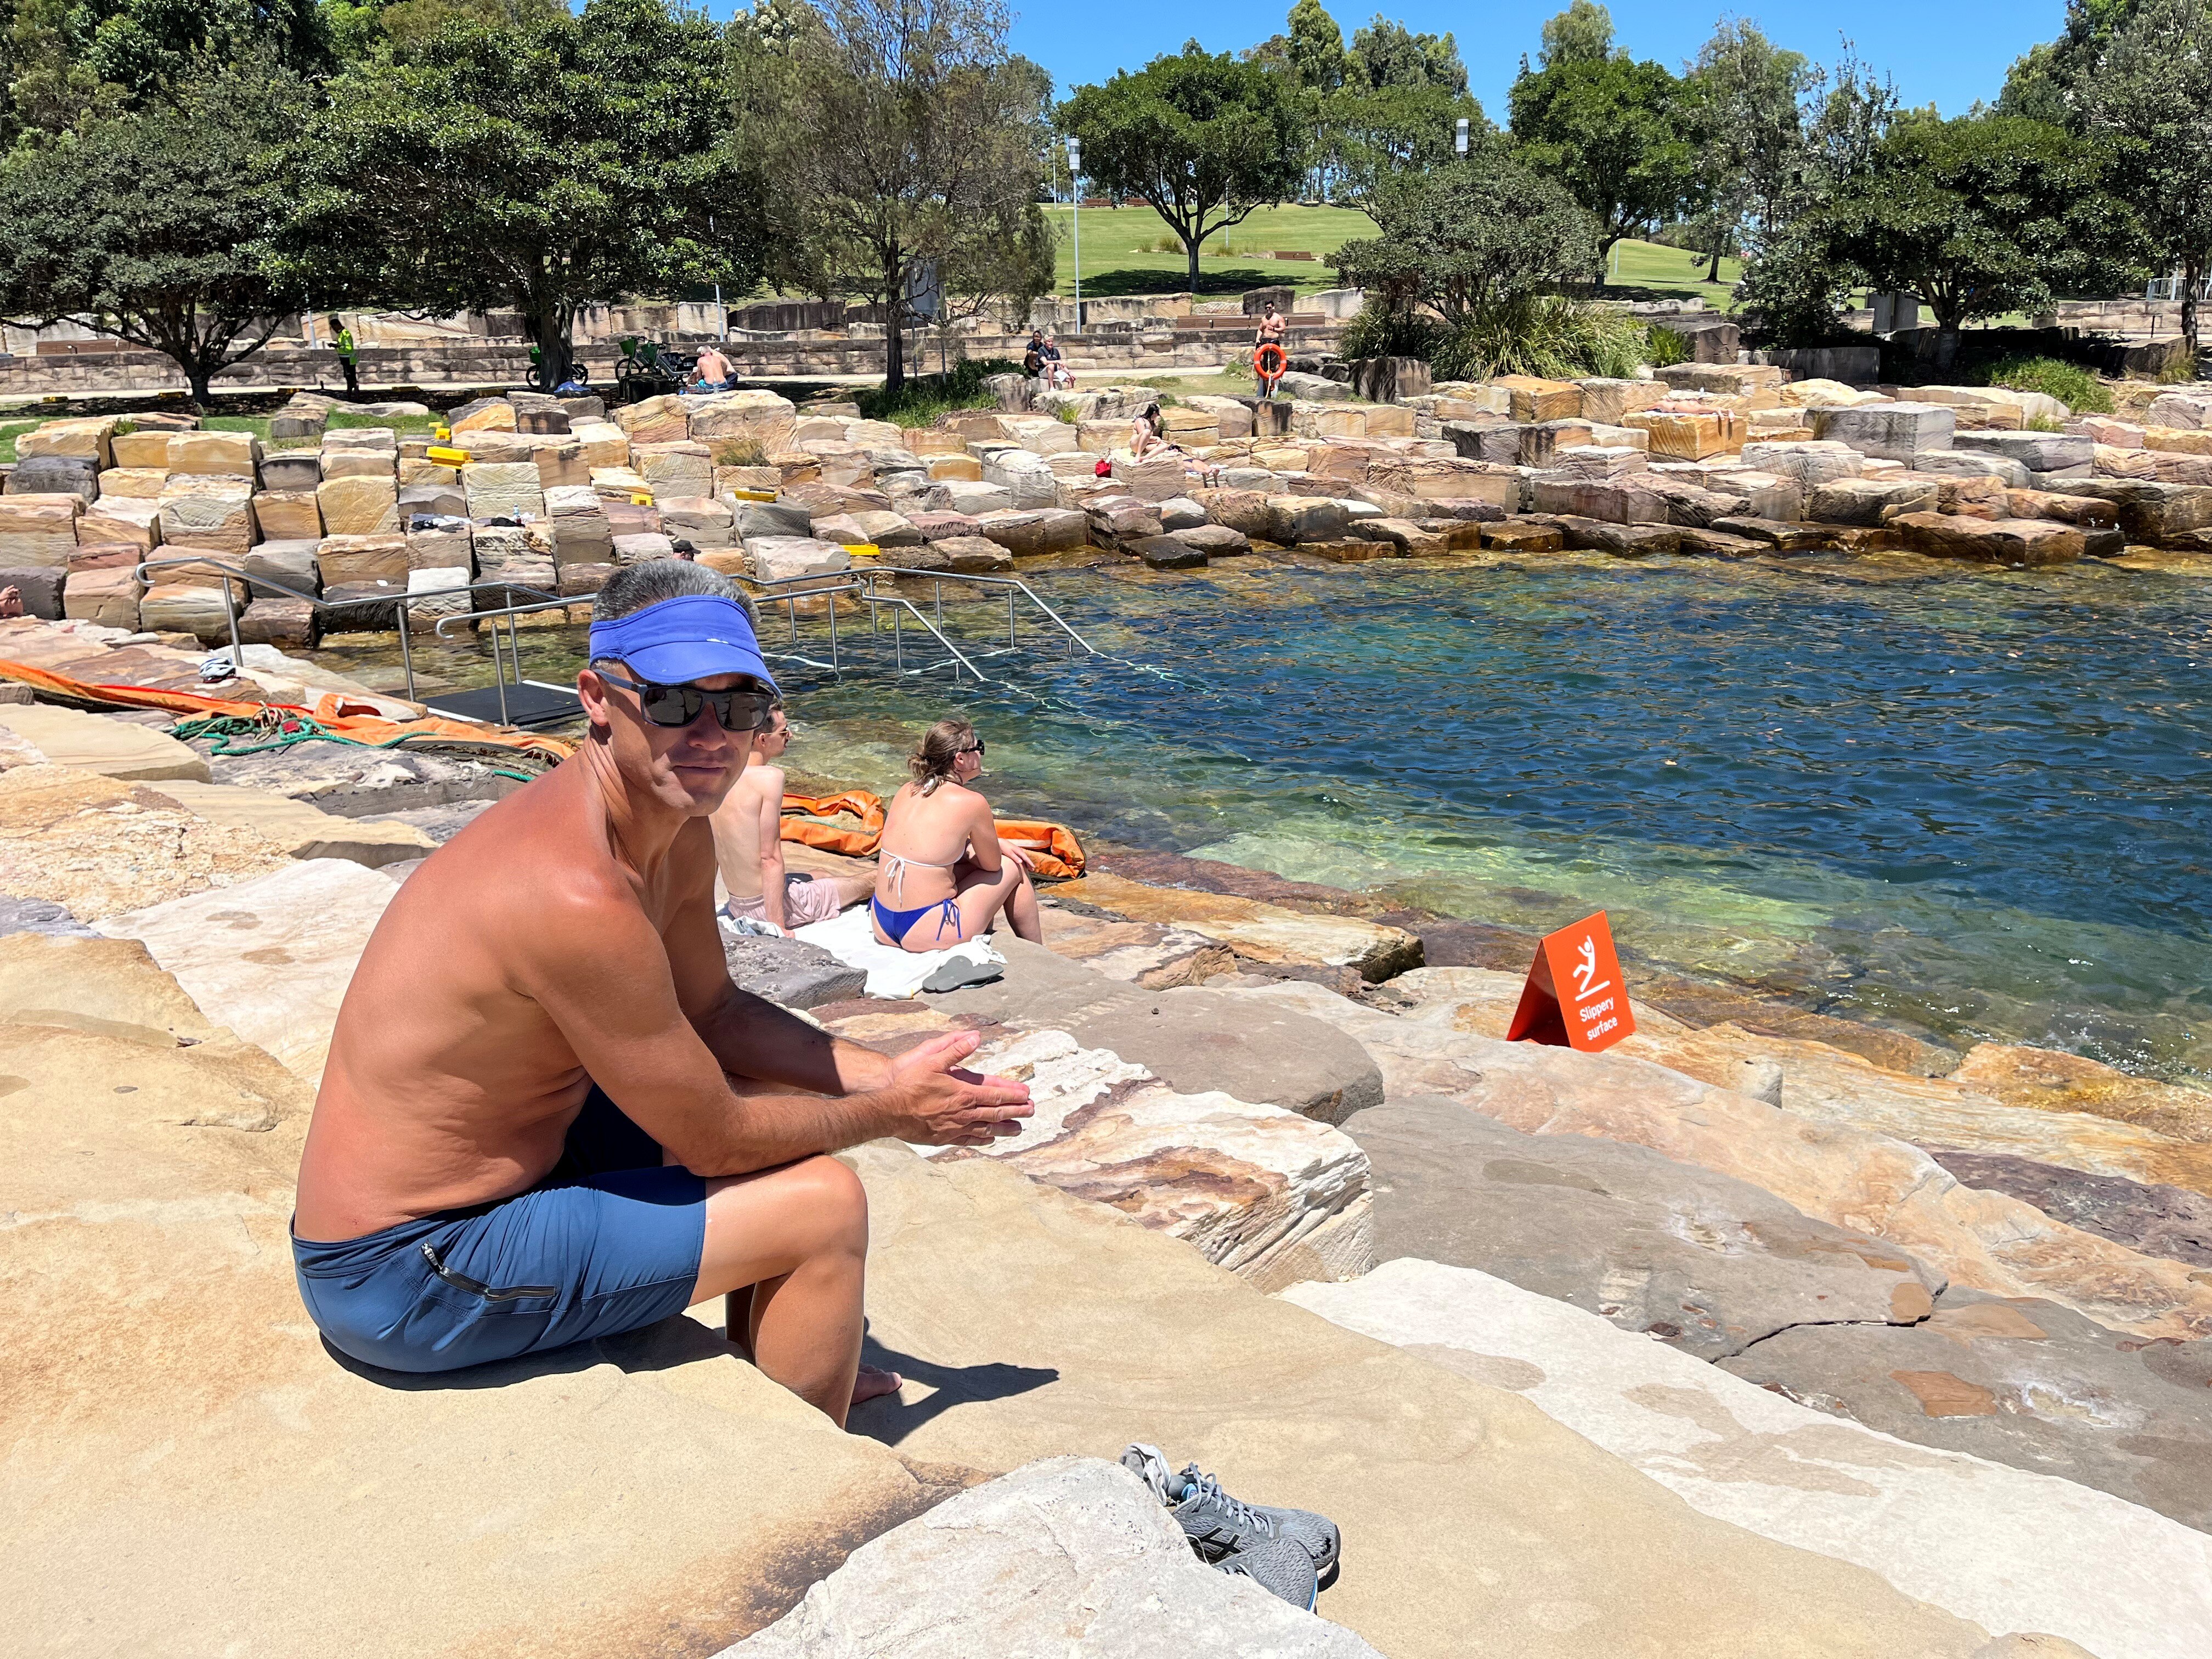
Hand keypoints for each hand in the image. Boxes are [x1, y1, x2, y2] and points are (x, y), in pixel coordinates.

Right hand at [880, 1030, 1031, 1146]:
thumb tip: (975, 1036)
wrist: (890, 1111)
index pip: (995, 1094)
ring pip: (986, 1129)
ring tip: (1019, 1129)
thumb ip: (955, 1049)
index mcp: (963, 1093)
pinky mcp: (944, 1138)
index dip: (1013, 1095)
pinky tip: (990, 1140)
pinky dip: (983, 1140)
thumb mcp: (931, 1059)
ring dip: (1004, 1128)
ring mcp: (955, 1127)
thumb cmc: (909, 1084)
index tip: (1028, 1095)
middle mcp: (963, 1112)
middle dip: (1015, 1111)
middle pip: (996, 1113)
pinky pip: (969, 1140)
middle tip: (1031, 1111)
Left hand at [996, 839, 1036, 871]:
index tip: (1034, 867)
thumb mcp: (1009, 853)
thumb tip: (1021, 862)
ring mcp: (1018, 851)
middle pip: (1026, 858)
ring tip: (1030, 868)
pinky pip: (1021, 857)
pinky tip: (1023, 863)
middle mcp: (1020, 851)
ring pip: (1024, 858)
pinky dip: (1023, 861)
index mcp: (1019, 851)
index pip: (1026, 858)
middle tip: (1033, 870)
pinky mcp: (1015, 851)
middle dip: (1030, 864)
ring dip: (1027, 863)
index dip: (1030, 863)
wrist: (1000, 842)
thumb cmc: (1004, 847)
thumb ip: (1015, 857)